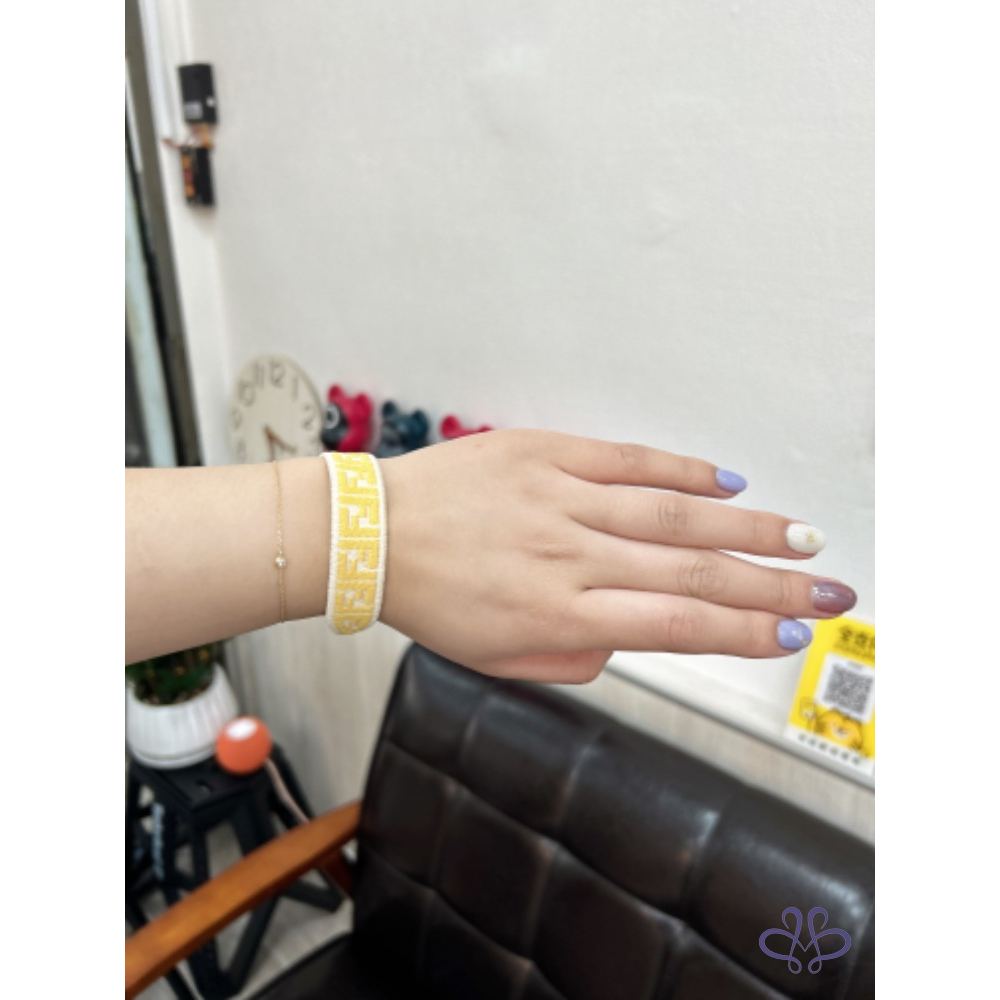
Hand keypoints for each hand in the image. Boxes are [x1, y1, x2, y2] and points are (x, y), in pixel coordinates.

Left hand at [378, 429, 855, 682]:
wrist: (371, 534)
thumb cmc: (429, 598)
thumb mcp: (498, 660)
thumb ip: (574, 657)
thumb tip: (629, 640)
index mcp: (559, 615)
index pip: (676, 627)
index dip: (743, 631)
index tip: (788, 634)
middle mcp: (570, 558)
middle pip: (693, 573)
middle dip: (771, 586)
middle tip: (827, 591)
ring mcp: (560, 500)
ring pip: (672, 516)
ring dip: (746, 530)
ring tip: (799, 538)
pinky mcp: (544, 453)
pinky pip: (626, 460)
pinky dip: (681, 471)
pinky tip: (725, 484)